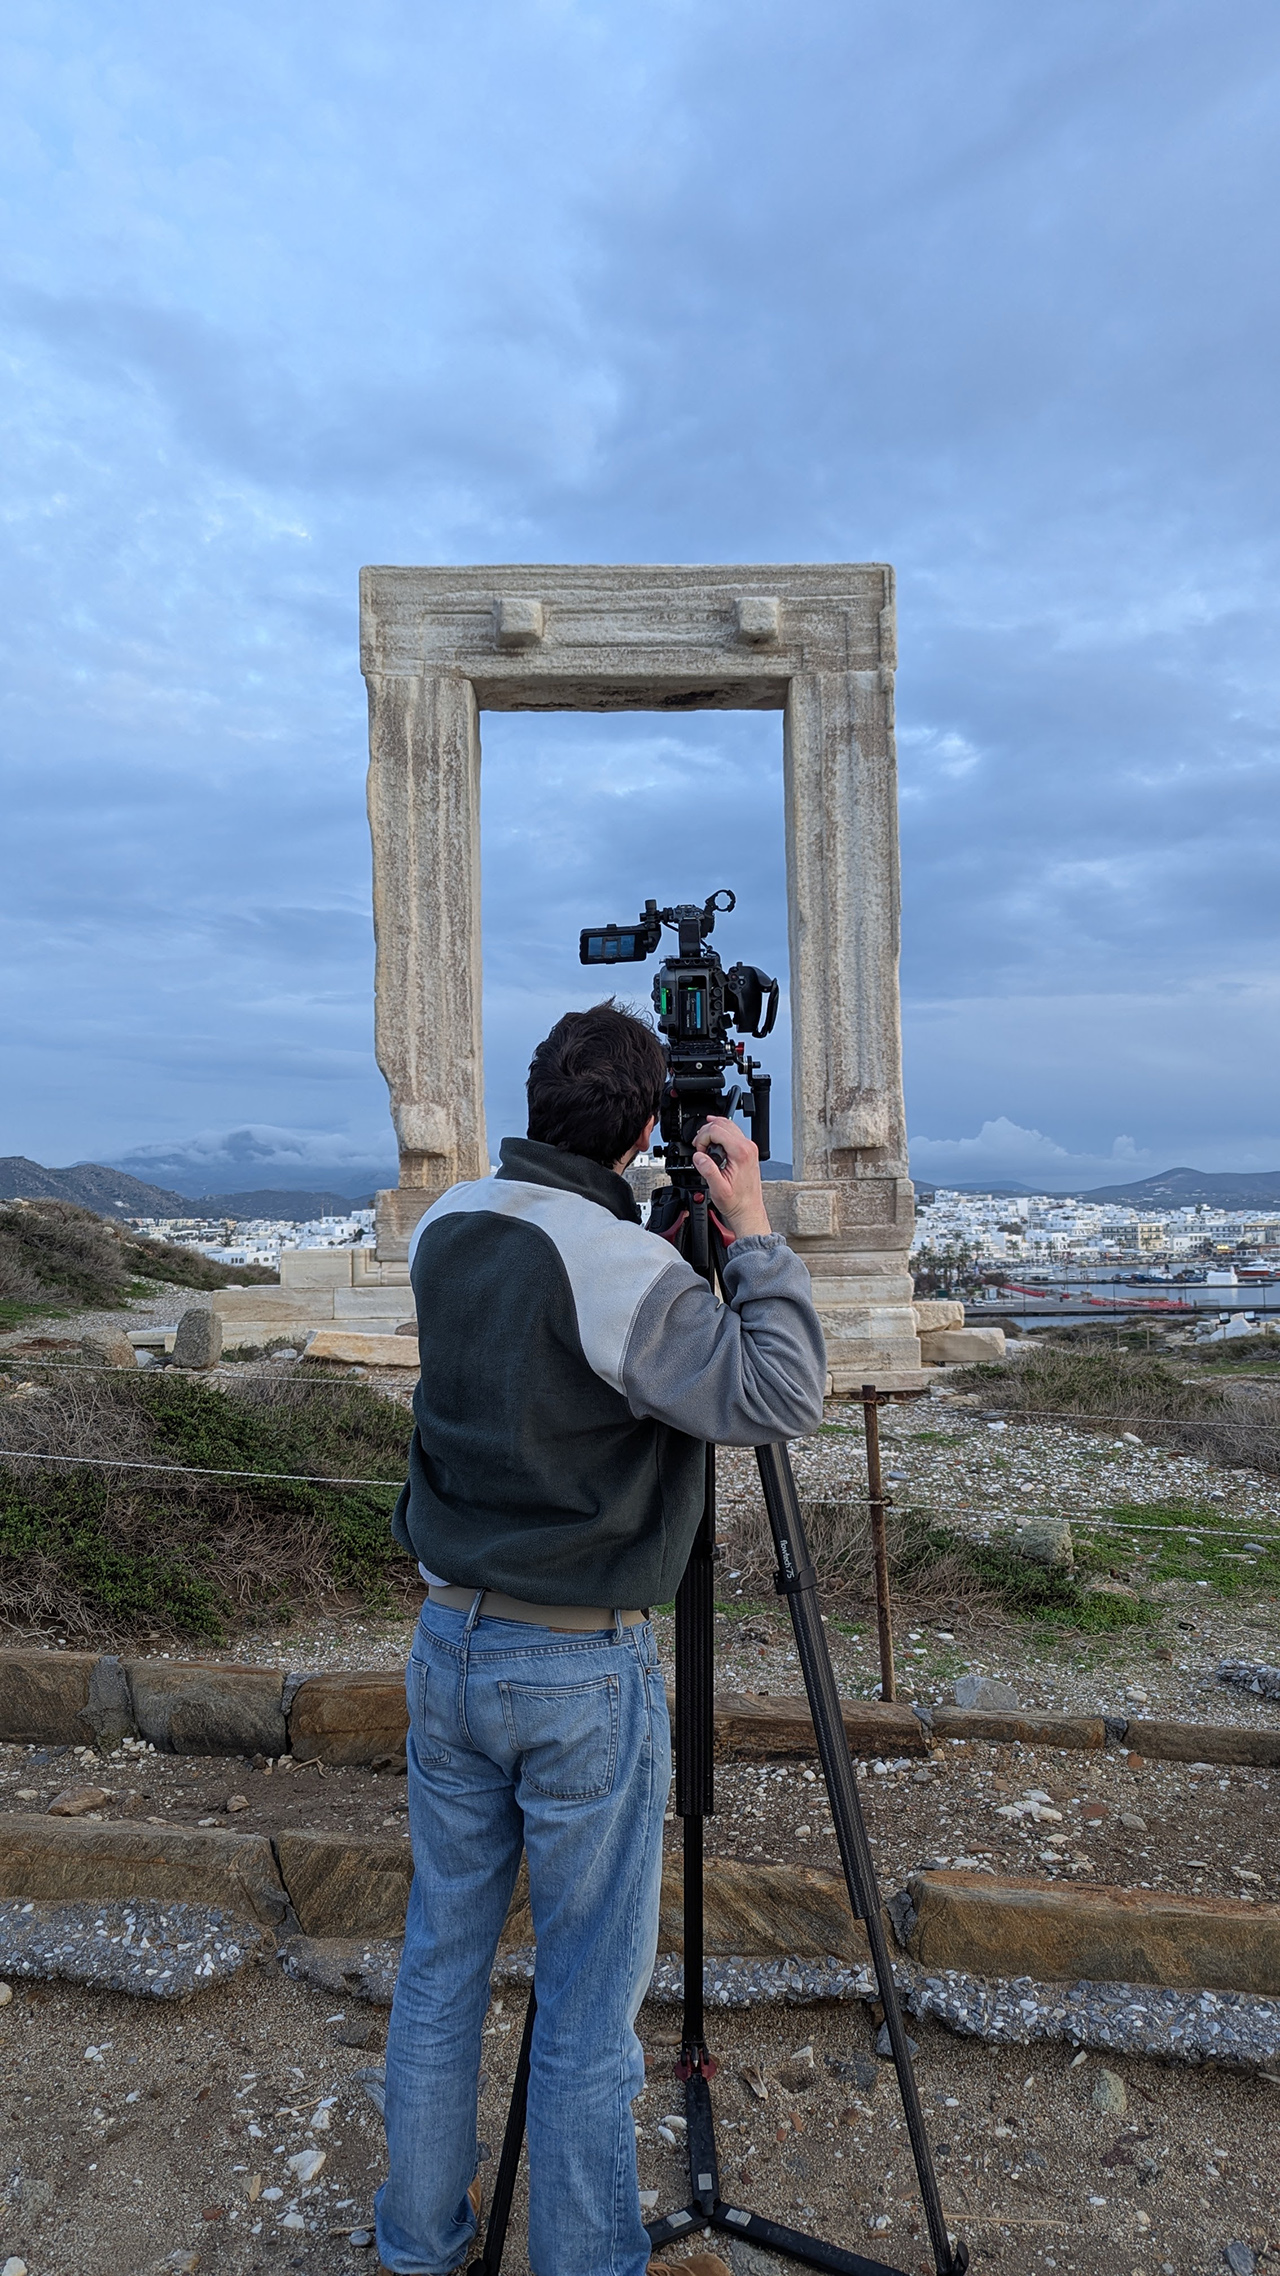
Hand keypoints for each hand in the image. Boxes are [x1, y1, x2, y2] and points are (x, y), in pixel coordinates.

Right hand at [692, 1116, 772, 1238]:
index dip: (702, 1138)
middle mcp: (747, 1147)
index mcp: (741, 1153)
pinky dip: (719, 1132)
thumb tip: (698, 1156)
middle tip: (698, 1148)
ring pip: (727, 1124)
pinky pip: (732, 1132)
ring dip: (711, 1130)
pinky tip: (712, 1137)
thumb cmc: (736, 1202)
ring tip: (703, 1144)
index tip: (699, 1150)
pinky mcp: (747, 1150)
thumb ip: (708, 1170)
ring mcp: (749, 1147)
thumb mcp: (718, 1189)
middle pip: (721, 1124)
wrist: (748, 1210)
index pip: (716, 1130)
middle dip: (705, 1133)